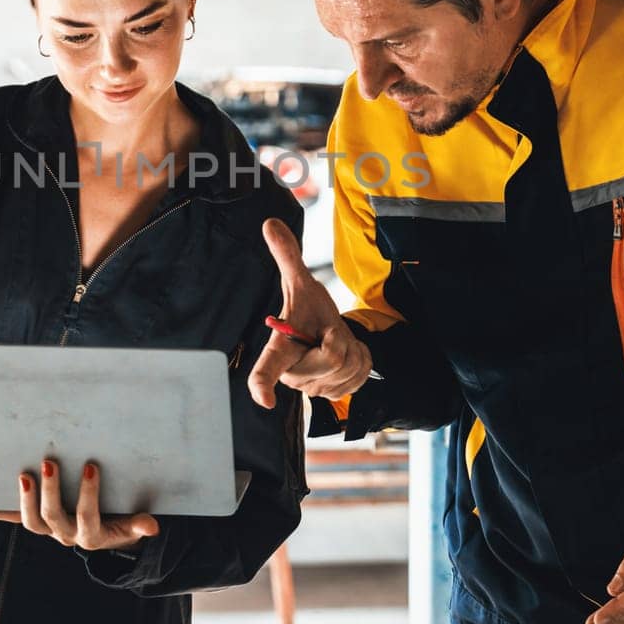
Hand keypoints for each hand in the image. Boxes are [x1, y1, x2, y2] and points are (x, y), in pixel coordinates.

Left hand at [0, 459, 158, 551]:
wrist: (105, 538)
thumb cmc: (121, 523)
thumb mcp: (131, 526)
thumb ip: (138, 525)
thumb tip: (153, 526)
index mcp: (91, 535)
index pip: (88, 515)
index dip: (87, 494)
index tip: (90, 466)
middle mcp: (66, 534)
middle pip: (52, 519)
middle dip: (49, 492)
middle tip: (48, 464)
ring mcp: (48, 529)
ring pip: (31, 523)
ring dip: (23, 501)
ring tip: (23, 475)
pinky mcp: (36, 523)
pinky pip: (10, 521)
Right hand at [247, 217, 373, 408]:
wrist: (324, 330)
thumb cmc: (308, 309)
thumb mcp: (300, 281)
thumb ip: (286, 254)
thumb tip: (270, 223)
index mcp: (278, 349)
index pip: (264, 370)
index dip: (262, 386)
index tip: (266, 400)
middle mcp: (291, 375)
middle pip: (333, 359)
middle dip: (342, 338)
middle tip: (328, 331)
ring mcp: (312, 389)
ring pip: (349, 370)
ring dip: (353, 349)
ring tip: (335, 341)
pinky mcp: (331, 395)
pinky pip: (359, 379)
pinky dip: (361, 361)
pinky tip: (346, 353)